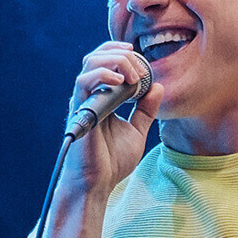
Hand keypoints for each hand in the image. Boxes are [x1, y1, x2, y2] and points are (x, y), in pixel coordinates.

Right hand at [59, 42, 155, 202]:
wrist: (97, 184)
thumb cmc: (112, 162)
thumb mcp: (136, 132)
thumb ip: (145, 110)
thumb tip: (157, 86)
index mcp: (101, 98)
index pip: (106, 61)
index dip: (123, 53)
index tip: (143, 62)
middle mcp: (90, 96)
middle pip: (98, 56)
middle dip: (122, 54)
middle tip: (141, 69)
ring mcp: (83, 102)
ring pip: (91, 62)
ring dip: (115, 61)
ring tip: (134, 76)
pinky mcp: (80, 110)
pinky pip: (85, 81)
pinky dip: (103, 74)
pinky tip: (121, 82)